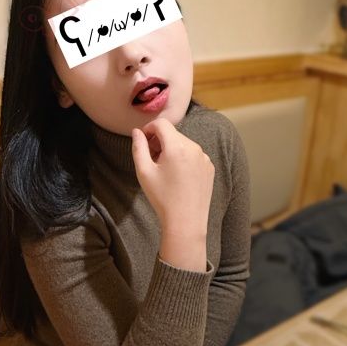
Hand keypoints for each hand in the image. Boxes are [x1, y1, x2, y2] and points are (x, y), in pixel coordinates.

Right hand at [131, 118, 214, 232]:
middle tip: (151, 159)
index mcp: (177, 146)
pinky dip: (184, 159)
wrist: (186, 222)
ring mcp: (204, 158)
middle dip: (160, 141)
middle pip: (173, 134)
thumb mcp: (144, 172)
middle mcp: (194, 148)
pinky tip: (178, 177)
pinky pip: (194, 155)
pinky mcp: (209, 168)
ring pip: (184, 144)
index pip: (162, 124)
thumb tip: (137, 132)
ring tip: (164, 170)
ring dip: (172, 150)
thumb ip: (138, 147)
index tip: (143, 141)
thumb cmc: (162, 198)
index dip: (149, 128)